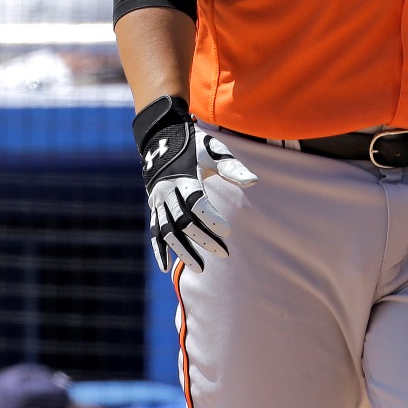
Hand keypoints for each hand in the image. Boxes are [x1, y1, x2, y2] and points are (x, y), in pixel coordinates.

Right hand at [134, 98, 257, 271]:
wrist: (162, 138)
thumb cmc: (195, 146)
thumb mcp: (214, 151)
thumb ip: (232, 167)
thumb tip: (253, 181)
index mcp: (183, 177)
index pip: (196, 203)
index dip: (211, 218)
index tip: (228, 231)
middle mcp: (166, 192)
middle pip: (182, 222)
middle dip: (202, 239)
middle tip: (224, 253)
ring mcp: (157, 201)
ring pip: (167, 231)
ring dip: (182, 251)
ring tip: (200, 268)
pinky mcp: (154, 208)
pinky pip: (155, 231)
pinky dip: (159, 250)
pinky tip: (167, 268)